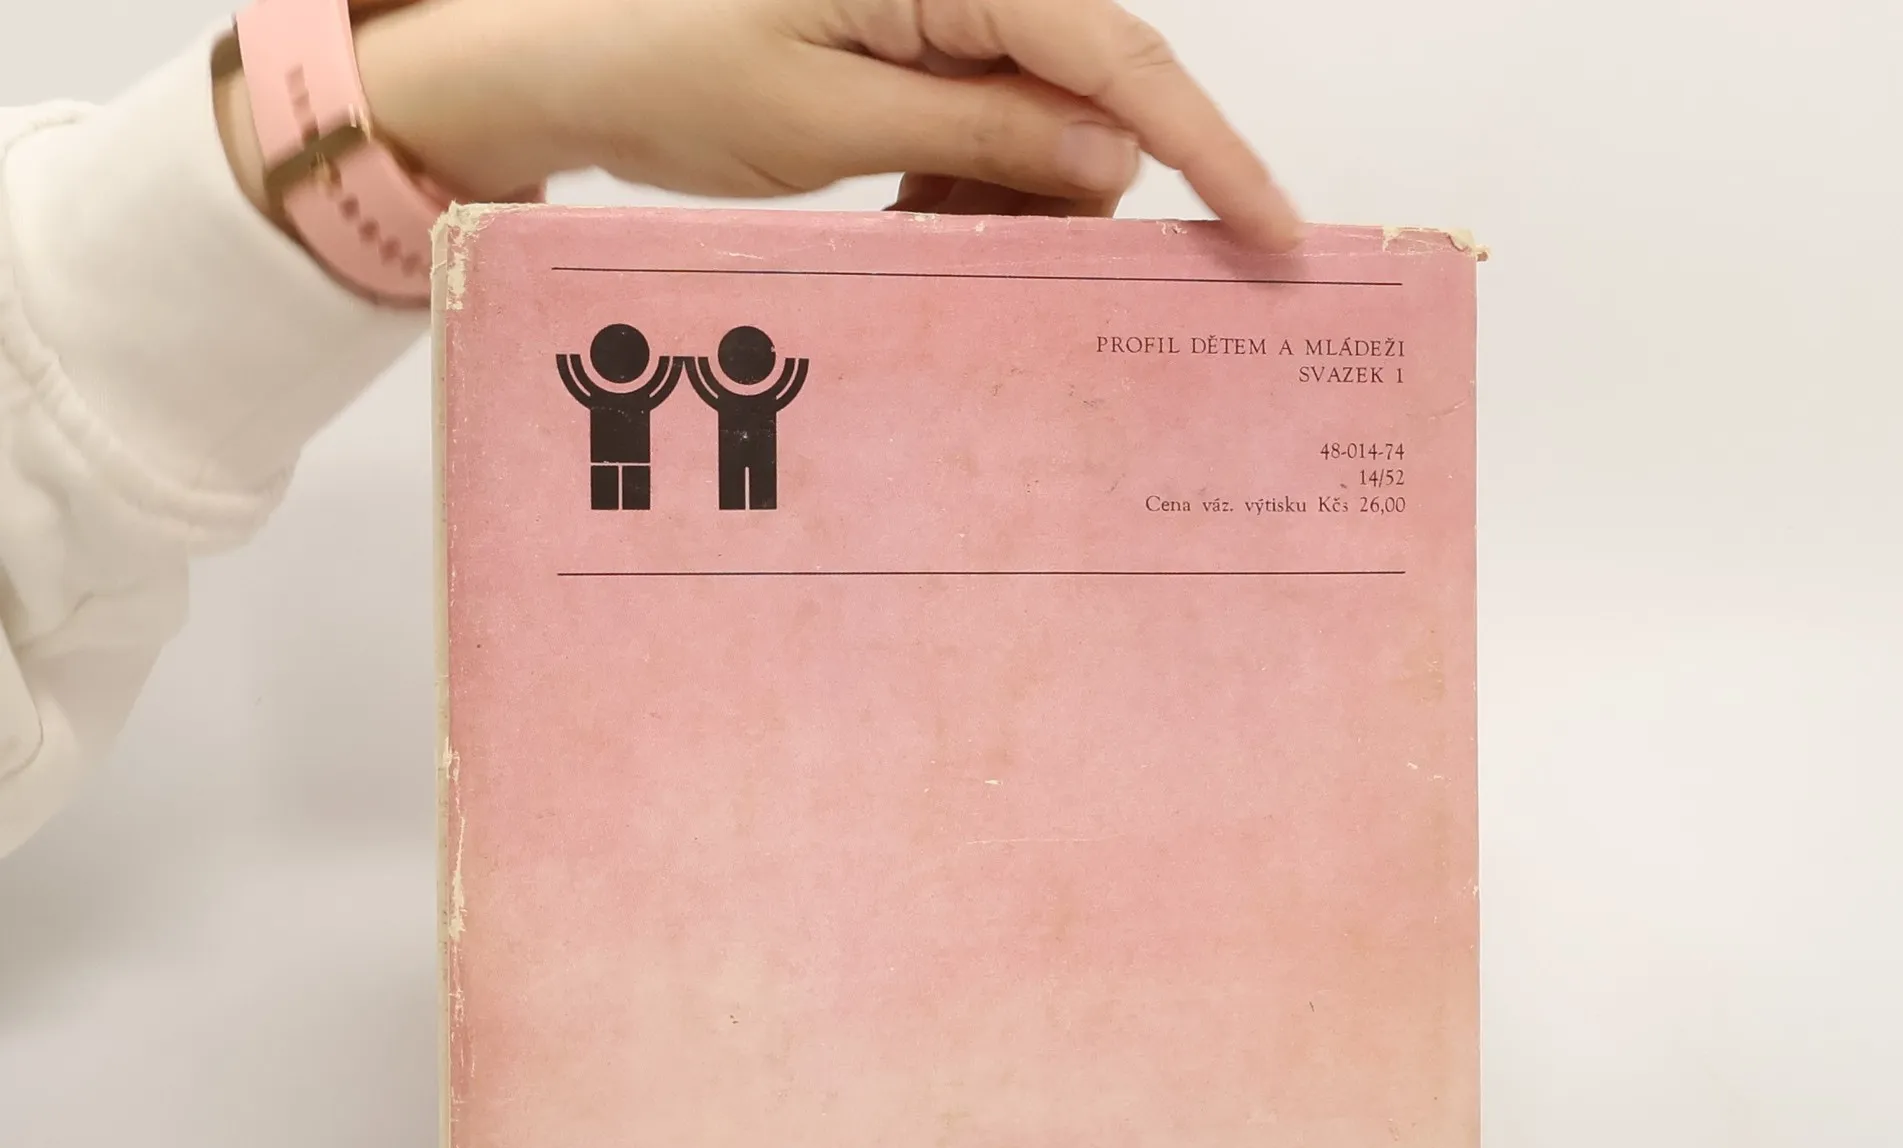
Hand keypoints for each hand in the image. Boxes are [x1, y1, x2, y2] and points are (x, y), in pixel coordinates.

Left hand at [342, 0, 1299, 247]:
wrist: (551, 58)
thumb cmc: (658, 72)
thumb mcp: (827, 122)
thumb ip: (982, 135)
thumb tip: (1113, 162)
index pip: (1108, 52)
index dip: (1205, 143)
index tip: (1272, 227)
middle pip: (1089, 74)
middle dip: (1103, 183)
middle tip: (1108, 285)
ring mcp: (925, 4)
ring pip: (1036, 109)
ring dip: (1022, 198)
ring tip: (949, 250)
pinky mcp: (900, 39)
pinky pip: (976, 118)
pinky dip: (969, 187)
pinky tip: (924, 227)